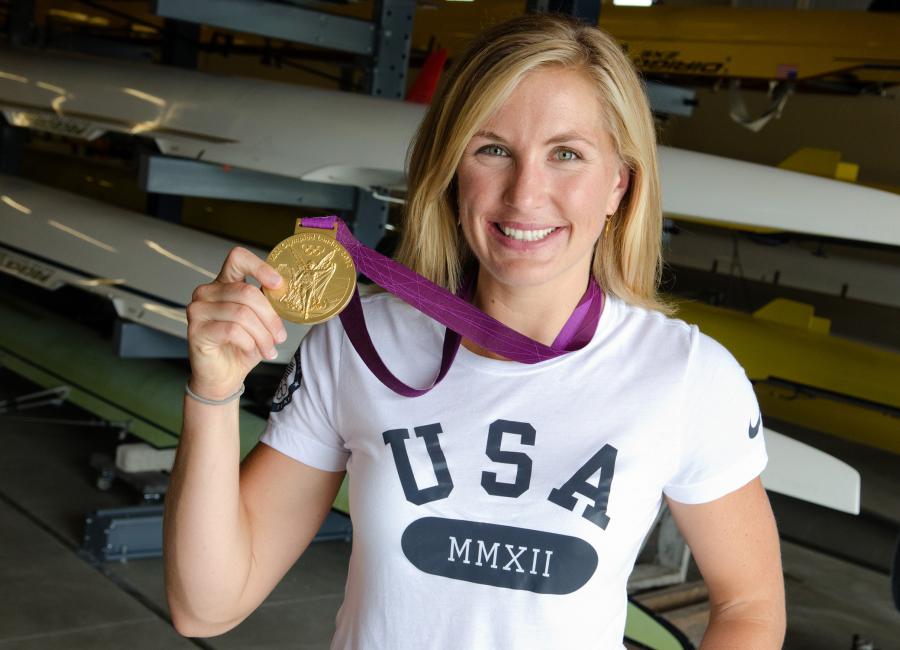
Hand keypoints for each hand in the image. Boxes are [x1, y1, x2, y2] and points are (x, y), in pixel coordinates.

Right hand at [186, 247, 286, 399]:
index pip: (237, 258)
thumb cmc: (243, 346)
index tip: (278, 284)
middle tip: (280, 336)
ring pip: (242, 314)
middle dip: (270, 317)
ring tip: (269, 349)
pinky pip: (232, 330)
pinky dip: (249, 342)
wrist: (224, 377)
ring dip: (262, 335)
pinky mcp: (196, 330)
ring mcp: (198, 310)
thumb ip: (268, 303)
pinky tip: (252, 351)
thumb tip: (286, 291)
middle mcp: (207, 292)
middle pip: (246, 292)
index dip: (260, 267)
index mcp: (224, 283)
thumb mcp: (261, 321)